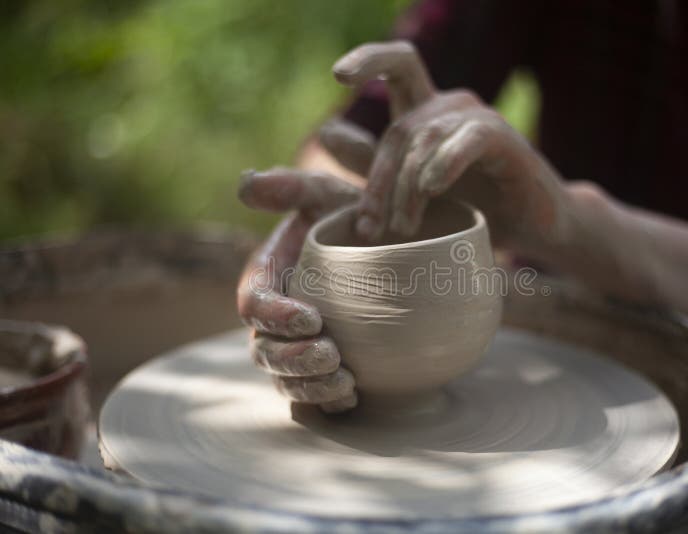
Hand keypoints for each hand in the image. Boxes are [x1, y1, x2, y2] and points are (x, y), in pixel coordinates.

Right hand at [237, 167, 363, 411]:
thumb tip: (247, 183)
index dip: (274, 315)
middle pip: (264, 351)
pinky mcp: (320, 366)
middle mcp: (274, 318)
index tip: (311, 316)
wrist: (378, 241)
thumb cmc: (344, 215)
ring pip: (285, 379)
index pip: (253, 303)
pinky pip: (313, 395)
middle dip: (293, 359)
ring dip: (310, 385)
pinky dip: (328, 401)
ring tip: (346, 383)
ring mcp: (294, 346)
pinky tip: (354, 399)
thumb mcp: (323, 193)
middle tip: (330, 356)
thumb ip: (291, 187)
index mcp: (266, 278)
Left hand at [323, 41, 573, 257]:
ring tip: (404, 227)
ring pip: (427, 138)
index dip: (369, 59)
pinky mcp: (506, 139)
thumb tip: (326, 132)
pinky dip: (447, 162)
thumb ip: (374, 164)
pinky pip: (470, 139)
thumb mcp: (414, 190)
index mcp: (427, 112)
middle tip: (370, 225)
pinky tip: (433, 188)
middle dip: (380, 178)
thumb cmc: (475, 208)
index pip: (397, 66)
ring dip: (408, 187)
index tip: (338, 75)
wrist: (533, 228)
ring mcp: (479, 120)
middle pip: (402, 127)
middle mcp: (451, 108)